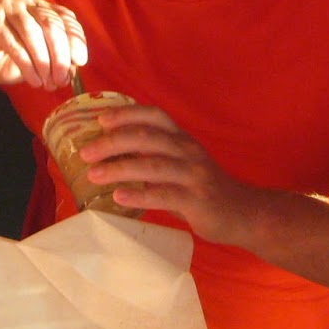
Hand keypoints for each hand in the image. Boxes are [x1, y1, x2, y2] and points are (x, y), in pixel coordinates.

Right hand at [0, 0, 86, 90]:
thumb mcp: (33, 61)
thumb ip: (52, 60)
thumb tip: (73, 70)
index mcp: (37, 6)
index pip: (65, 18)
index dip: (75, 39)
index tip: (80, 62)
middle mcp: (24, 0)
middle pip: (52, 25)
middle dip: (60, 56)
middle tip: (61, 80)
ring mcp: (6, 6)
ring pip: (35, 33)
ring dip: (45, 62)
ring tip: (46, 84)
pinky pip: (16, 44)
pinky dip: (28, 65)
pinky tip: (33, 80)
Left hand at [80, 104, 258, 240]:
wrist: (243, 214)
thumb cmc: (204, 189)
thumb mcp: (181, 165)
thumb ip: (153, 158)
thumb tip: (110, 157)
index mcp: (182, 140)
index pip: (155, 116)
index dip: (127, 114)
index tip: (100, 119)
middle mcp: (188, 151)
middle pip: (147, 137)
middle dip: (113, 142)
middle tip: (85, 152)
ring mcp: (193, 175)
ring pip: (152, 165)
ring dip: (120, 168)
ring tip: (93, 174)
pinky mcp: (197, 200)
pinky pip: (164, 194)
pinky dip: (139, 194)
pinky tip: (119, 197)